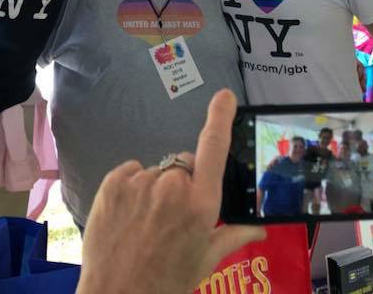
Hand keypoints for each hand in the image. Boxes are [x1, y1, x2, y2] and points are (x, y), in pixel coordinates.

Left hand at [77, 90, 263, 293]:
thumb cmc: (166, 281)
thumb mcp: (205, 260)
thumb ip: (233, 236)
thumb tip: (260, 228)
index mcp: (202, 203)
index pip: (214, 147)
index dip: (220, 117)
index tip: (225, 97)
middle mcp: (172, 186)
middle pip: (184, 166)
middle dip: (184, 183)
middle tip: (173, 216)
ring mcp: (140, 182)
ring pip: (156, 173)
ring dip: (155, 189)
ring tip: (146, 223)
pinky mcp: (113, 182)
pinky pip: (131, 172)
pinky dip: (132, 188)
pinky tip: (130, 215)